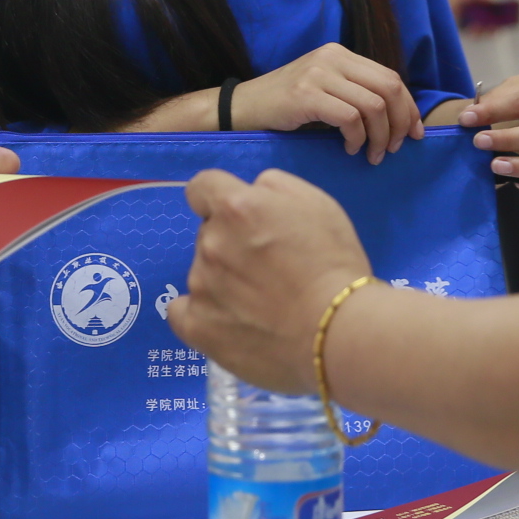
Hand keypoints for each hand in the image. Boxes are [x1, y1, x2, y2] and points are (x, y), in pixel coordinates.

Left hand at [167, 168, 371, 392]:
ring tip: (262, 304)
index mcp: (235, 208)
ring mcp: (200, 286)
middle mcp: (210, 242)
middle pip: (208, 233)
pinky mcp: (197, 327)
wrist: (337, 331)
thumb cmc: (334, 264)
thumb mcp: (317, 203)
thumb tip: (250, 192)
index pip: (202, 188)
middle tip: (268, 268)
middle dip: (231, 242)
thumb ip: (273, 187)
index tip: (237, 218)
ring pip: (202, 272)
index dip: (219, 199)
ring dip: (223, 279)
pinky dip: (202, 312)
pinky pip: (181, 312)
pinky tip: (228, 321)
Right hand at [234, 43, 422, 160]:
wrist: (242, 108)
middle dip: (400, 123)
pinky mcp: (306, 95)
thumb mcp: (324, 88)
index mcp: (340, 54)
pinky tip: (350, 148)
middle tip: (395, 148)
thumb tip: (399, 117)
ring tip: (371, 154)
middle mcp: (332, 58)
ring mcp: (318, 74)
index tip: (414, 133)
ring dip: (380, 136)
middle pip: (389, 88)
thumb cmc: (285, 106)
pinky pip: (349, 118)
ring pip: (373, 106)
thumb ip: (355, 92)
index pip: (391, 78)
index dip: (409, 108)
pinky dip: (357, 138)